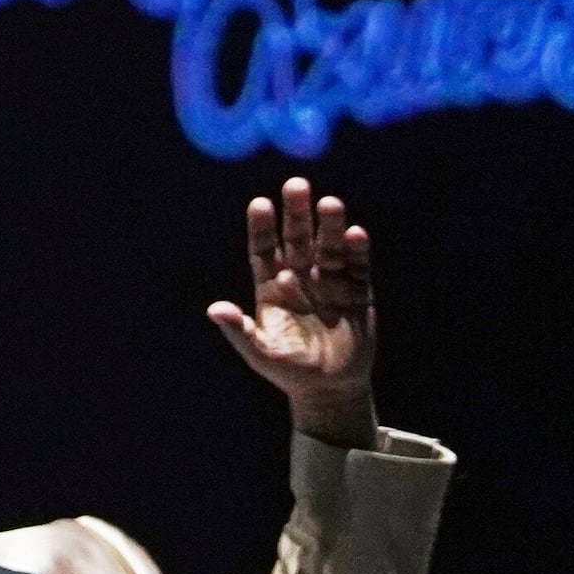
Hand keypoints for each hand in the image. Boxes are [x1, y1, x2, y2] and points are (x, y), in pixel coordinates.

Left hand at [206, 176, 378, 445]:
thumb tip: (214, 309)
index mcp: (271, 287)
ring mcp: (330, 283)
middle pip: (297, 239)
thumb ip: (239, 330)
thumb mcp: (259, 351)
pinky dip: (357, 251)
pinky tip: (355, 233)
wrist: (328, 388)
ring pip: (329, 247)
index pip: (264, 250)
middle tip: (296, 184)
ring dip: (329, 226)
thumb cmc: (288, 369)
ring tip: (329, 202)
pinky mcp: (358, 293)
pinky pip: (358, 267)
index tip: (259, 203)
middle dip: (296, 213)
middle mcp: (300, 278)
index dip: (262, 228)